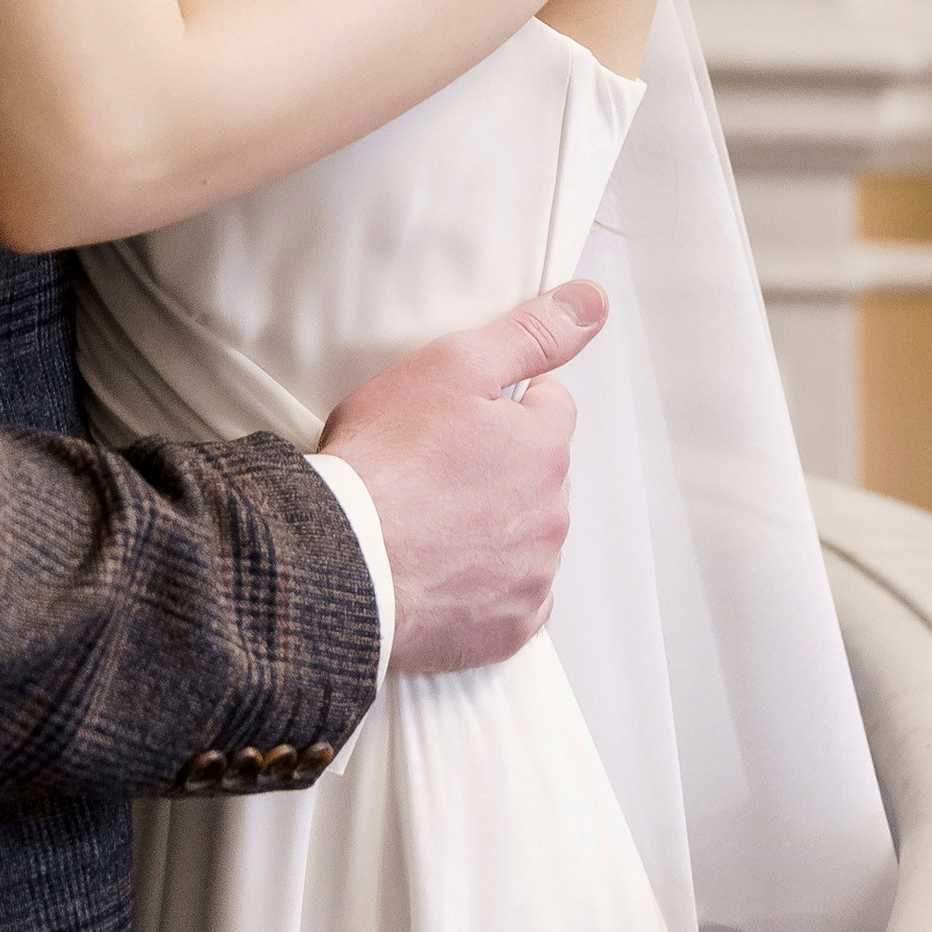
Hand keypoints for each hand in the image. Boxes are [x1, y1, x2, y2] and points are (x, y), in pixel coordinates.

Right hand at [319, 277, 606, 676]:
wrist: (339, 562)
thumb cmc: (384, 464)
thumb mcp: (453, 367)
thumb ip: (531, 333)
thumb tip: (591, 301)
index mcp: (546, 448)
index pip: (549, 406)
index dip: (498, 404)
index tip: (453, 418)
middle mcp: (554, 514)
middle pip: (538, 474)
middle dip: (498, 467)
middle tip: (431, 469)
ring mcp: (533, 577)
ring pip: (526, 535)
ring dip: (492, 526)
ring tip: (427, 521)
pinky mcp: (508, 629)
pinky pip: (513, 599)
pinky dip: (485, 586)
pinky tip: (441, 571)